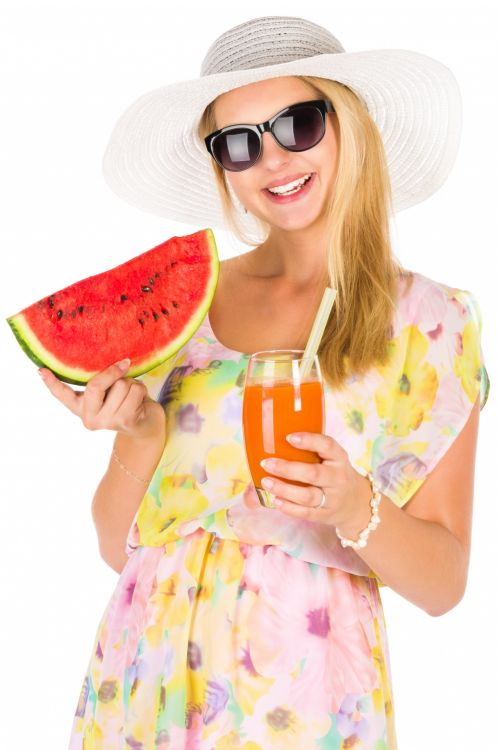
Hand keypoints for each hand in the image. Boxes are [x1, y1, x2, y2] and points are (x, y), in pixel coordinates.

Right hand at [38, 360, 164, 441]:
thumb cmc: (125, 401)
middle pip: (95, 385)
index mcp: (81, 407)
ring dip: (131, 383)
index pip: (62, 395)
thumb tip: (112, 361)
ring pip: (121, 385)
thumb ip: (102, 381)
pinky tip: (139, 400)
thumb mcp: (109, 391)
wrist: (145, 425)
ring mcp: (106, 422)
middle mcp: (89, 418)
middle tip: (124, 364)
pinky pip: (135, 390)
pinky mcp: (125, 421)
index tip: (41, 370)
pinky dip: (141, 389)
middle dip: (112, 372)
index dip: (51, 382)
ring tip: (131, 394)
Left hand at [259, 431, 372, 529]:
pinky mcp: (325, 515)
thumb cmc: (333, 473)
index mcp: (339, 458)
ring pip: (307, 495)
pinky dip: (289, 507)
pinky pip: (306, 513)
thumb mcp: (331, 458)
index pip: (327, 446)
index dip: (309, 440)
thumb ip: (310, 450)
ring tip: (266, 482)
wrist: (356, 502)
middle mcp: (338, 477)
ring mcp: (333, 498)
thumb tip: (268, 442)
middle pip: (313, 473)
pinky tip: (275, 500)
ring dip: (284, 489)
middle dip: (287, 469)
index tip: (289, 437)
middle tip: (266, 463)